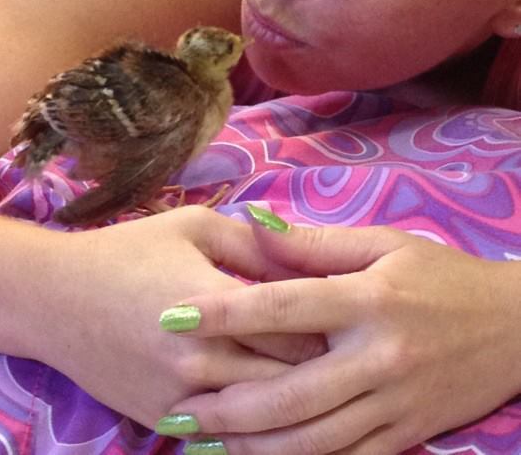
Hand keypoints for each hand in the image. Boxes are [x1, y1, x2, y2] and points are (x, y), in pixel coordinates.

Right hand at [22, 207, 324, 429]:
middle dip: (324, 370)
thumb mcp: (194, 226)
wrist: (57, 297)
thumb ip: (254, 242)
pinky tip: (277, 409)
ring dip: (295, 404)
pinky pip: (225, 434)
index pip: (299, 333)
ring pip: (262, 417)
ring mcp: (181, 399)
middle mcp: (201, 361)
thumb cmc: (129, 251)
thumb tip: (307, 257)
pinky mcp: (163, 423)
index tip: (353, 320)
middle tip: (349, 353)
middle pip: (288, 381)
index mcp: (215, 305)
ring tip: (325, 384)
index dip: (333, 329)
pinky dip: (255, 424)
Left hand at [159, 220, 520, 453]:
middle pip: (289, 392)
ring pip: (312, 440)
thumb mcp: (386, 244)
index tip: (173, 316)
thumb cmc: (442, 275)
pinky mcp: (407, 436)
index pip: (284, 305)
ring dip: (252, 447)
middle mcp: (378, 358)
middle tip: (174, 409)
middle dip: (225, 405)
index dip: (224, 311)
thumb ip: (317, 242)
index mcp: (369, 300)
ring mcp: (394, 405)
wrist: (514, 329)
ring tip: (204, 443)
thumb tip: (254, 226)